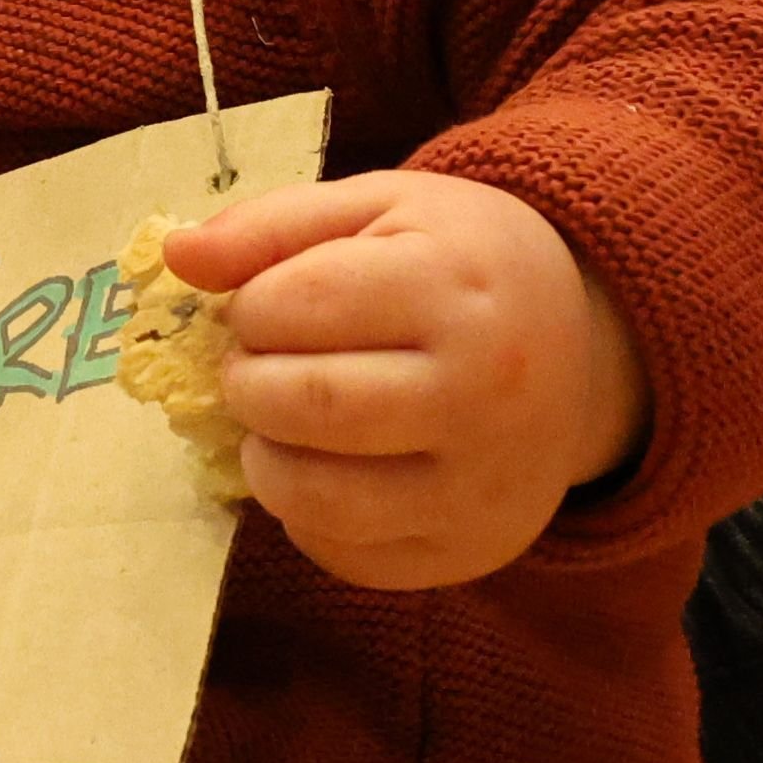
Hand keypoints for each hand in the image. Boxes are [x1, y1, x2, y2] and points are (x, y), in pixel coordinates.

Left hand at [155, 169, 652, 591]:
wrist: (585, 349)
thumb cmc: (461, 265)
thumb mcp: (382, 209)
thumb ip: (275, 228)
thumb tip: (177, 258)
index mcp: (457, 286)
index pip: (300, 305)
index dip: (251, 308)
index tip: (261, 307)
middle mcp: (481, 392)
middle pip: (306, 405)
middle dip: (247, 385)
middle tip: (253, 370)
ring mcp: (480, 485)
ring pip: (318, 498)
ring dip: (263, 459)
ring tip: (275, 422)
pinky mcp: (467, 550)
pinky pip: (345, 554)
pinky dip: (304, 516)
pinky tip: (325, 467)